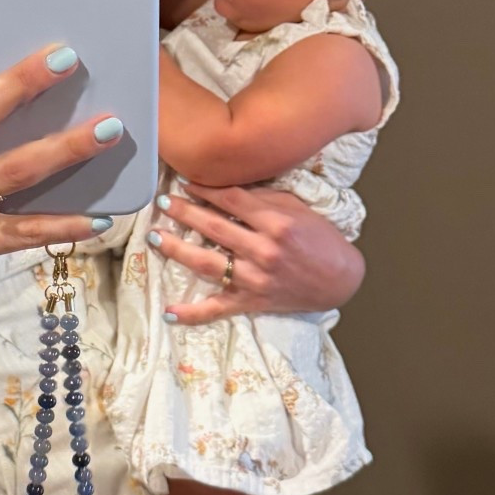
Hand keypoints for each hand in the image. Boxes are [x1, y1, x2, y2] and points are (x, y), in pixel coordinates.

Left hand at [150, 182, 365, 326]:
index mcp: (276, 223)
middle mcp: (263, 251)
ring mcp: (255, 279)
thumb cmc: (321, 239)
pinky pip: (217, 309)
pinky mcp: (252, 302)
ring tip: (154, 236)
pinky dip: (192, 313)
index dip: (205, 189)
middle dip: (183, 212)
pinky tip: (169, 312)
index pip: (231, 200)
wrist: (340, 278)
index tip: (184, 181)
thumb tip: (226, 188)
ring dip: (177, 249)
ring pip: (207, 263)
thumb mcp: (297, 209)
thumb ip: (263, 198)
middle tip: (162, 201)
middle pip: (213, 227)